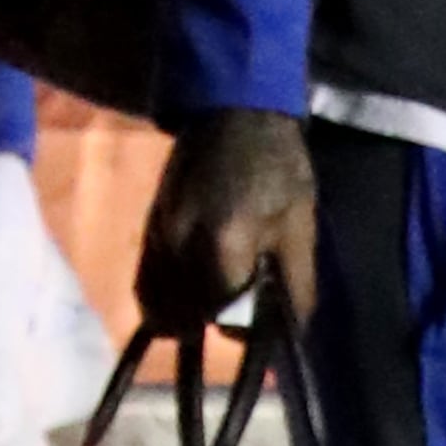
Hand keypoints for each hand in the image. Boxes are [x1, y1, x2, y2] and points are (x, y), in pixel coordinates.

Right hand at [138, 108, 315, 331]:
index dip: (246, 327)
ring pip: (159, 306)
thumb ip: (295, 288)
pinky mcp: (147, 227)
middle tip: (236, 307)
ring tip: (210, 302)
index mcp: (222, 246)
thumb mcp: (300, 228)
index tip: (259, 312)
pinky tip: (186, 295)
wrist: (234, 110)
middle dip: (212, 322)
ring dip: (184, 315)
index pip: (226, 321)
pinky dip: (163, 299)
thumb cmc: (276, 168)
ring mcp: (157, 235)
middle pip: (187, 318)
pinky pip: (145, 283)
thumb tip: (290, 336)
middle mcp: (180, 245)